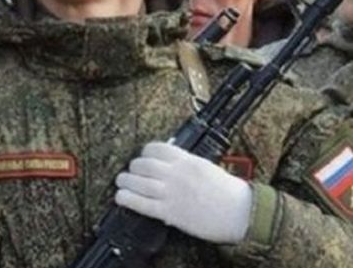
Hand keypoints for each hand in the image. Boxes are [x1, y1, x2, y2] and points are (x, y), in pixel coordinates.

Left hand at [114, 142, 251, 243]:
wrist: (241, 214)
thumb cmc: (229, 192)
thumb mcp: (206, 167)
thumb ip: (186, 163)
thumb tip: (168, 160)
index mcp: (187, 161)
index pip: (157, 148)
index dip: (145, 152)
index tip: (143, 157)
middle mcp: (176, 174)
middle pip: (143, 164)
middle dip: (134, 167)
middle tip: (132, 172)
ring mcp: (171, 193)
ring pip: (138, 182)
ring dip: (125, 181)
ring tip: (121, 182)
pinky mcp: (170, 212)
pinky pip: (141, 204)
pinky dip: (128, 199)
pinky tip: (121, 197)